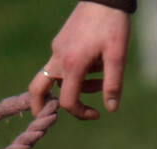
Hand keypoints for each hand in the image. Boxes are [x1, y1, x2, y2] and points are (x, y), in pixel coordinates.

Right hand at [29, 2, 131, 118]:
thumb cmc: (113, 24)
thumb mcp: (117, 56)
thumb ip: (112, 84)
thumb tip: (111, 109)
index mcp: (73, 64)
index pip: (68, 101)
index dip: (81, 113)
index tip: (96, 114)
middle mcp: (59, 58)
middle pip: (38, 89)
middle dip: (40, 106)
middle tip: (46, 116)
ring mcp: (57, 49)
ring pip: (57, 78)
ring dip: (75, 85)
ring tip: (100, 76)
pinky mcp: (60, 41)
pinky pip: (62, 64)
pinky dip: (76, 71)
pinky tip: (95, 63)